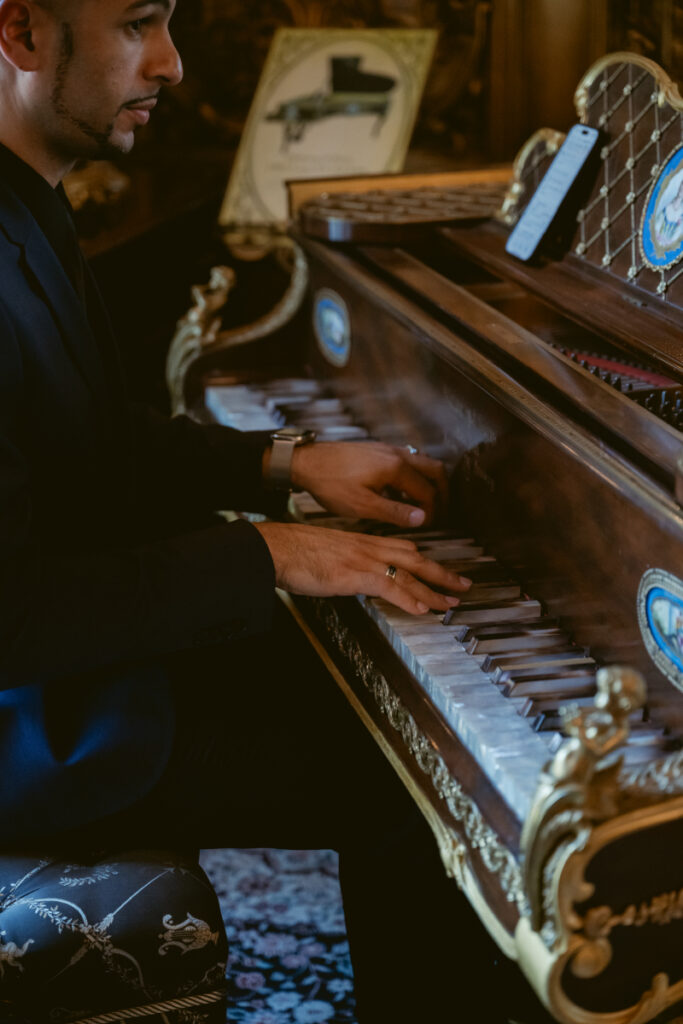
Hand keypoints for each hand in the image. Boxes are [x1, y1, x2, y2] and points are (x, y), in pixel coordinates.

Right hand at [254, 522, 470, 614]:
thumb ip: (348, 564)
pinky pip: (388, 586)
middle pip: (416, 559)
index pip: (404, 549)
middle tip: (463, 586)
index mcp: (363, 541)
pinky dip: (408, 599)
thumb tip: (355, 577)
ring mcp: (363, 560)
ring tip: (450, 603)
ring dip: (433, 590)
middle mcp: (368, 547)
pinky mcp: (353, 574)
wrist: (276, 547)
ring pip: (408, 574)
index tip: (441, 571)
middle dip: (442, 573)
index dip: (426, 562)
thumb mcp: (329, 553)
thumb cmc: (295, 551)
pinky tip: (421, 609)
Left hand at [289, 442, 447, 527]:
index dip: (434, 511)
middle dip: (443, 492)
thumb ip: (395, 512)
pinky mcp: (377, 450)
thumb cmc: (330, 484)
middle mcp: (396, 454)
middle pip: (435, 470)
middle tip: (442, 511)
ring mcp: (387, 449)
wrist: (306, 462)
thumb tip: (423, 518)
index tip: (432, 525)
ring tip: (423, 505)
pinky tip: (399, 494)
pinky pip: (406, 461)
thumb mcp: (363, 506)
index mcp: (396, 468)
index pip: (428, 491)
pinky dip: (412, 477)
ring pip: (422, 463)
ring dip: (427, 483)